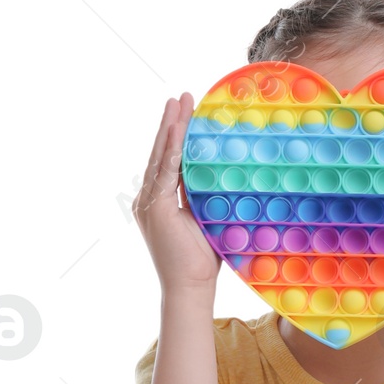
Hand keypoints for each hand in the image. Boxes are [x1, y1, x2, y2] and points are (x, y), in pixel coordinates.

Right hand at [134, 93, 220, 294]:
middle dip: (172, 123)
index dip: (178, 136)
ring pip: (160, 156)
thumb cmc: (205, 262)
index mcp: (161, 202)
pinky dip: (169, 149)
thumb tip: (235, 180)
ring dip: (170, 128)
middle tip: (182, 96)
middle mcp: (150, 199)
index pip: (170, 161)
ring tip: (177, 102)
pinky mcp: (154, 208)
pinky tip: (175, 129)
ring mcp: (149, 203)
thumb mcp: (210, 220)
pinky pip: (163, 172)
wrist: (191, 287)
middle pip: (161, 152)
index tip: (187, 113)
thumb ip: (212, 199)